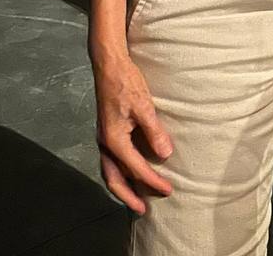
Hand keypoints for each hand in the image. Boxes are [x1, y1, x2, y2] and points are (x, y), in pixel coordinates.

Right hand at [92, 51, 173, 212]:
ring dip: (122, 186)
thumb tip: (165, 155)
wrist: (109, 64)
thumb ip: (154, 131)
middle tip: (144, 209)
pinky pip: (111, 160)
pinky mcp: (107, 130)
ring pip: (109, 171)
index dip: (153, 181)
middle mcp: (105, 142)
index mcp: (114, 139)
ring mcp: (104, 136)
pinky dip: (119, 172)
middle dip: (129, 196)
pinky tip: (130, 169)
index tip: (168, 190)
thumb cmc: (125, 81)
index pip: (136, 168)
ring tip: (136, 196)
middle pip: (114, 179)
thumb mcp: (144, 106)